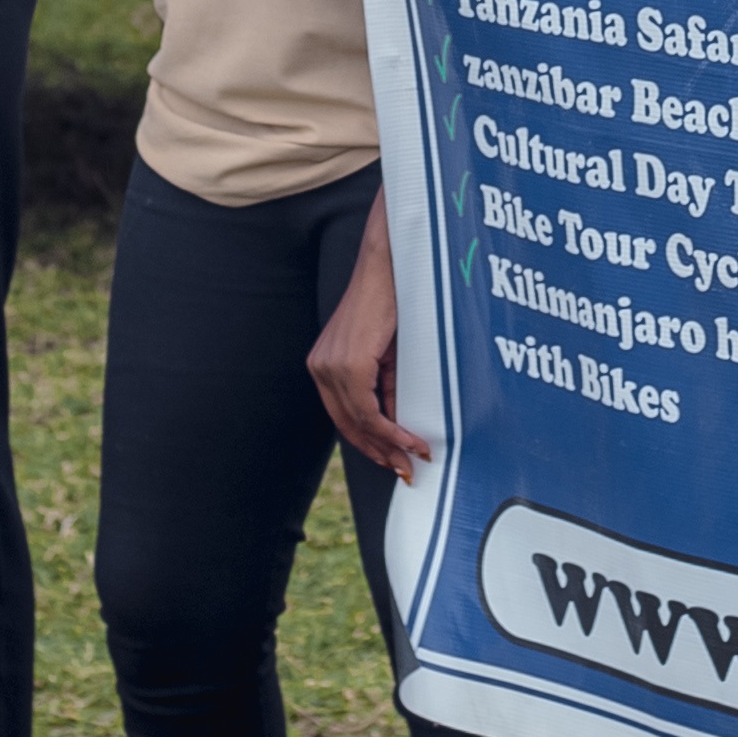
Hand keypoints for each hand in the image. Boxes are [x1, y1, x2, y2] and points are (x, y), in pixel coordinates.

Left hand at [311, 195, 430, 477]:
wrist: (393, 265)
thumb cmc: (395, 303)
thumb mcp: (390, 356)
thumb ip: (388, 389)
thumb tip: (399, 427)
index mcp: (325, 366)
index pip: (344, 418)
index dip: (370, 444)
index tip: (396, 461)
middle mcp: (321, 368)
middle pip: (348, 426)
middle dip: (380, 453)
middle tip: (408, 471)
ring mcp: (331, 365)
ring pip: (358, 422)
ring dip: (389, 446)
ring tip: (416, 459)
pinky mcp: (348, 362)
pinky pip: (367, 410)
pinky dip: (391, 430)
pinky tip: (412, 440)